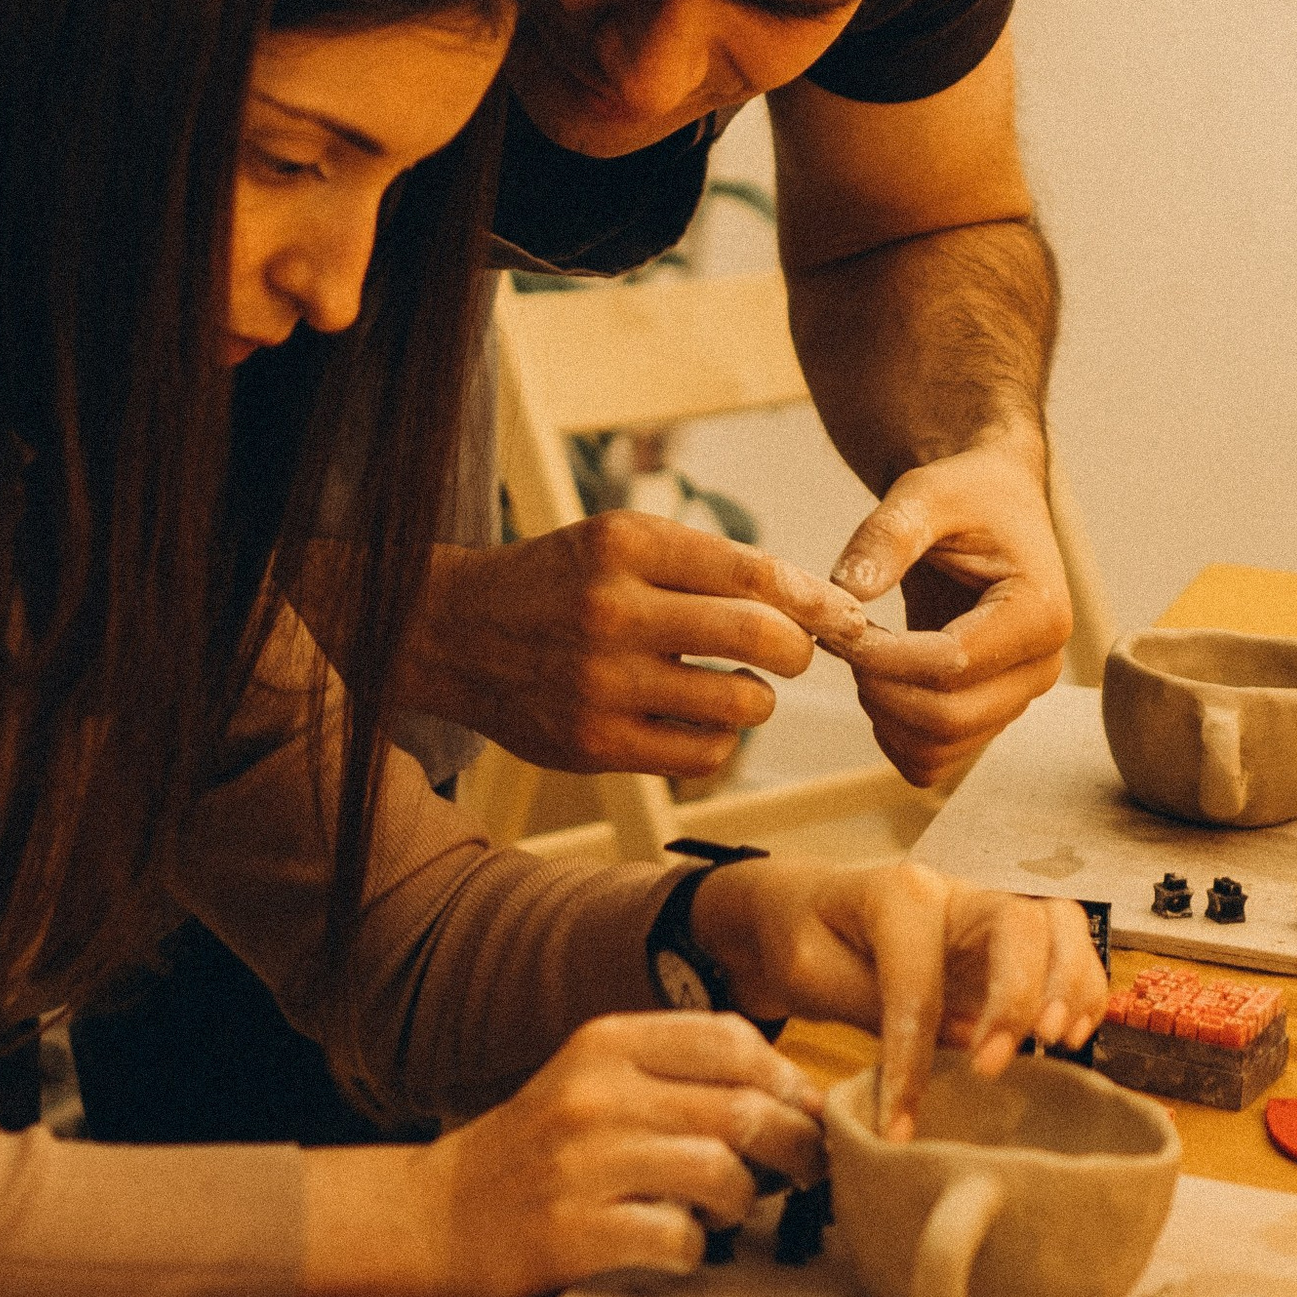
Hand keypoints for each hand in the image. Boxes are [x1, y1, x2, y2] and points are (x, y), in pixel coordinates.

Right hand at [403, 519, 868, 777]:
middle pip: (759, 636)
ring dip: (759, 697)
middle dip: (800, 649)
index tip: (841, 614)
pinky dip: (719, 739)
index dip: (812, 597)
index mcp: (625, 544)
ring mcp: (601, 682)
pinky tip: (701, 720)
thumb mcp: (621, 542)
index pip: (751, 570)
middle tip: (796, 653)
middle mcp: (613, 609)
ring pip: (740, 701)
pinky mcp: (594, 743)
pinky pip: (701, 754)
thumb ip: (706, 563)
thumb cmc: (561, 582)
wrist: (455, 632)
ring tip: (742, 686)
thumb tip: (809, 599)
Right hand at [421, 1012, 827, 1296]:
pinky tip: (681, 1246)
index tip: (806, 1110)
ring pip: (721, 1173)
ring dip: (746, 1200)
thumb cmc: (537, 1151)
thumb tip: (787, 1093)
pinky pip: (679, 1238)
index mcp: (605, 1043)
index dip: (786, 1077)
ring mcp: (584, 1164)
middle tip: (809, 1171)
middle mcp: (596, 1094)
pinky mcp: (576, 1233)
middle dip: (795, 1145)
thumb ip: (673, 1075)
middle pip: (741, 1109)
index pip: (729, 1039)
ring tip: (733, 1210)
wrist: (440, 1218)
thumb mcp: (592, 1081)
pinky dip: (696, 1248)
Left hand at [695, 856, 1107, 1135]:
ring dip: (1070, 985)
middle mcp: (957, 891)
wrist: (806, 908)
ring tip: (1056, 1044)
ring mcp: (990, 911)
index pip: (919, 976)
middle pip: (1019, 922)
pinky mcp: (1011, 941)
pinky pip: (1070, 948)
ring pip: (1061, 923)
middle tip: (996, 1066)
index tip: (900, 1124)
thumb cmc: (805, 938)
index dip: (912, 1057)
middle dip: (1017, 997)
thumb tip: (931, 1062)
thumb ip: (870, 1005)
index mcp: (899, 892)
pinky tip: (1069, 1038)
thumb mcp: (809, 971)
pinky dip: (1084, 989)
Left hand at [825, 442, 1073, 788]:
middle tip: (841, 641)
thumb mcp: (925, 493)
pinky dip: (894, 736)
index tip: (838, 626)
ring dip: (883, 714)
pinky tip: (877, 683)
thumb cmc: (965, 494)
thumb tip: (846, 593)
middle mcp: (1041, 667)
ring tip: (859, 654)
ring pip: (940, 748)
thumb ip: (887, 535)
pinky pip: (935, 761)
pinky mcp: (989, 715)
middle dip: (879, 688)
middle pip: (949, 718)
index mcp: (1039, 612)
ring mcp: (1017, 698)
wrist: (990, 504)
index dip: (884, 656)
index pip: (954, 664)